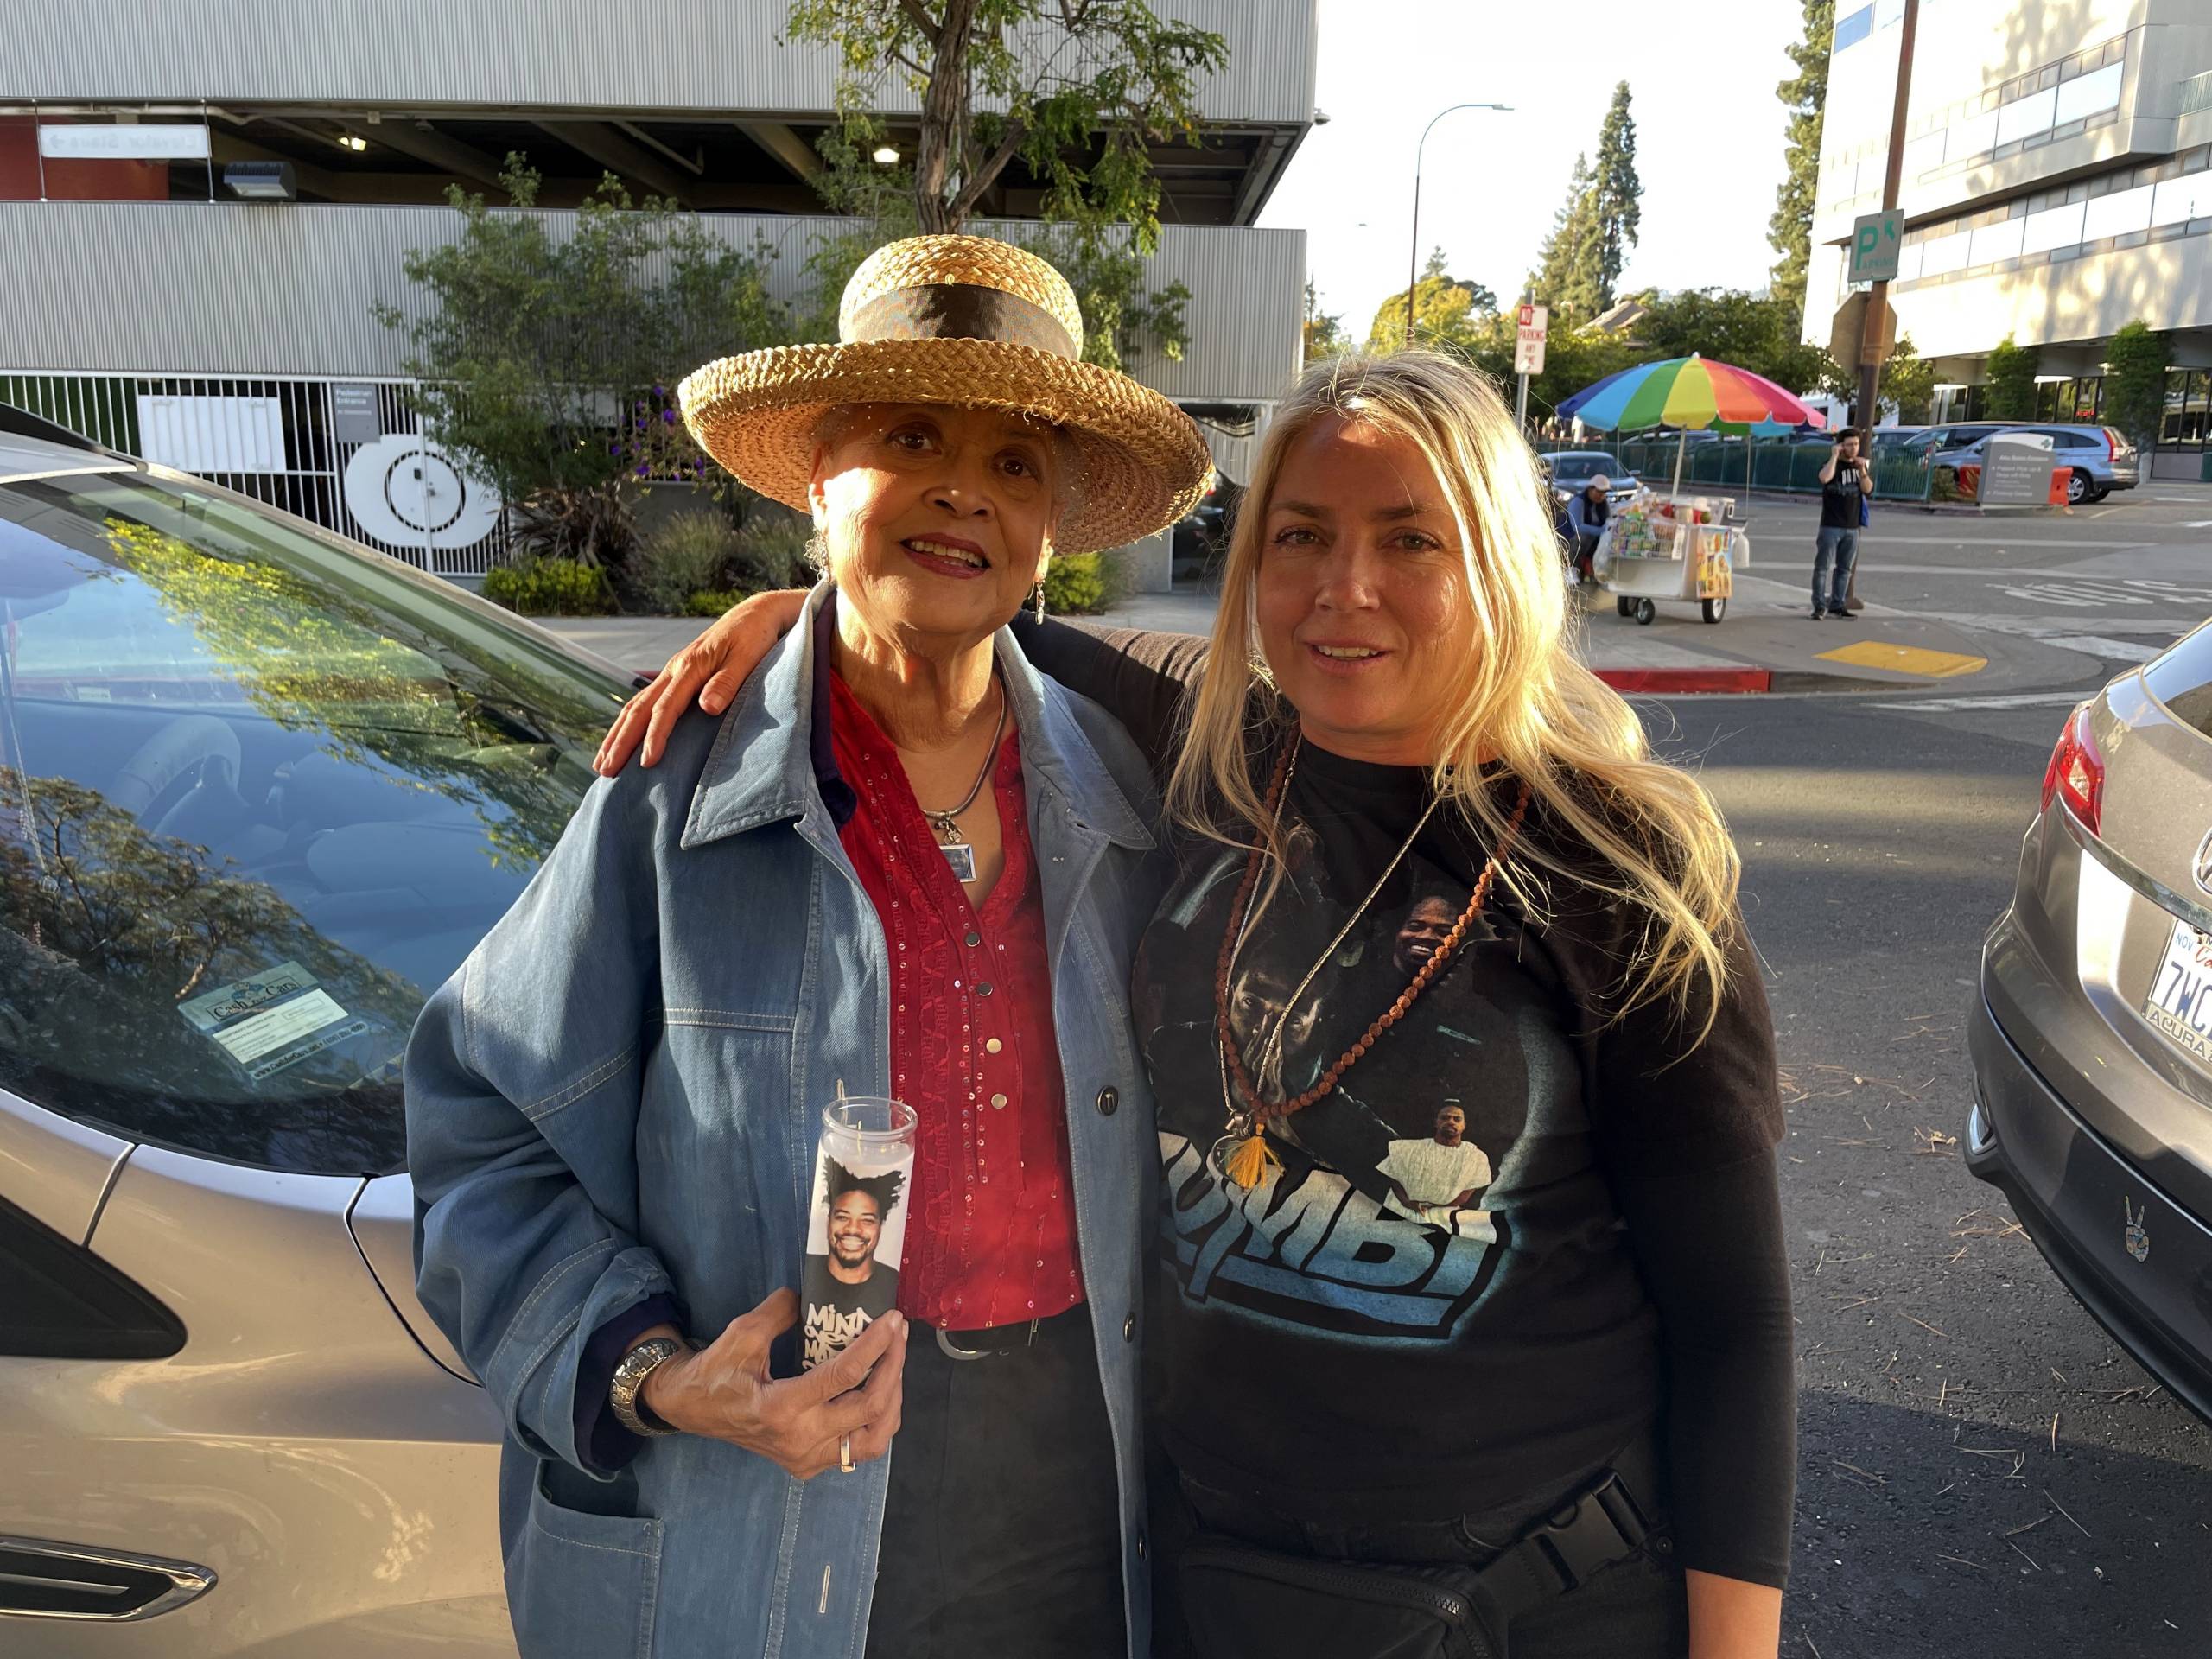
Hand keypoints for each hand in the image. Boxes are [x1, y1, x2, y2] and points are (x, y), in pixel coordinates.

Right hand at [593, 588, 809, 774]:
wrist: (754, 615)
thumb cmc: (754, 637)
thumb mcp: (747, 658)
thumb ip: (727, 683)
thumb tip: (707, 708)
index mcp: (689, 667)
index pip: (665, 708)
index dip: (655, 736)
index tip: (647, 763)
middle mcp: (673, 670)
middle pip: (639, 709)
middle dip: (620, 741)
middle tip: (606, 771)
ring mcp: (672, 673)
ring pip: (635, 706)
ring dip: (617, 735)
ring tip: (602, 762)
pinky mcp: (675, 677)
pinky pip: (644, 702)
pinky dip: (628, 723)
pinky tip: (621, 738)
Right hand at [638, 1289, 906, 1479]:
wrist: (693, 1409)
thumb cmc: (716, 1370)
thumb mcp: (742, 1333)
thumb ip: (782, 1311)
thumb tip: (816, 1294)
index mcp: (779, 1408)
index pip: (845, 1377)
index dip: (876, 1346)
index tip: (892, 1320)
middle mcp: (798, 1440)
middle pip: (870, 1409)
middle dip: (894, 1367)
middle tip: (898, 1335)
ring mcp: (805, 1459)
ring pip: (874, 1439)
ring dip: (893, 1400)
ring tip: (894, 1364)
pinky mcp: (808, 1465)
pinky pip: (859, 1450)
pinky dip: (878, 1421)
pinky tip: (879, 1391)